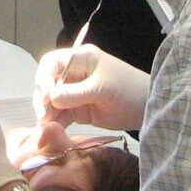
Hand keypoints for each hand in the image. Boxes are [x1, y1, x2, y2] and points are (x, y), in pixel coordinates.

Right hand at [34, 44, 149, 130]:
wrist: (147, 109)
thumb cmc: (129, 90)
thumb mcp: (102, 89)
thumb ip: (75, 94)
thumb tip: (51, 99)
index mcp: (80, 59)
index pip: (52, 63)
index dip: (44, 77)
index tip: (48, 95)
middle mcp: (73, 74)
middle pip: (47, 83)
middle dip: (42, 98)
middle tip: (43, 115)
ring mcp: (74, 93)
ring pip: (51, 101)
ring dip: (46, 113)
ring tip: (45, 127)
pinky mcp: (78, 110)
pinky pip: (60, 115)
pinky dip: (54, 123)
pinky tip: (49, 131)